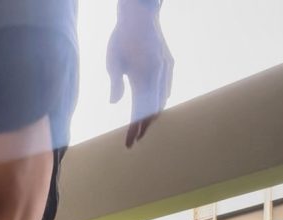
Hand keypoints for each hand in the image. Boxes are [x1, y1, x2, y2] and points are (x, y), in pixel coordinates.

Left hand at [107, 3, 173, 147]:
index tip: (130, 142)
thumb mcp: (113, 60)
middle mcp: (158, 74)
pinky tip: (153, 108)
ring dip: (152, 115)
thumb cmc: (122, 37)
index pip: (140, 109)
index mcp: (144, 75)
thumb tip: (114, 102)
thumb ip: (115, 82)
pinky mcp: (169, 64)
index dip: (135, 127)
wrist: (140, 15)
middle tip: (135, 139)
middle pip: (153, 109)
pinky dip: (159, 102)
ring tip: (143, 127)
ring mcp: (166, 69)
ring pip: (162, 100)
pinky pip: (166, 89)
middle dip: (144, 126)